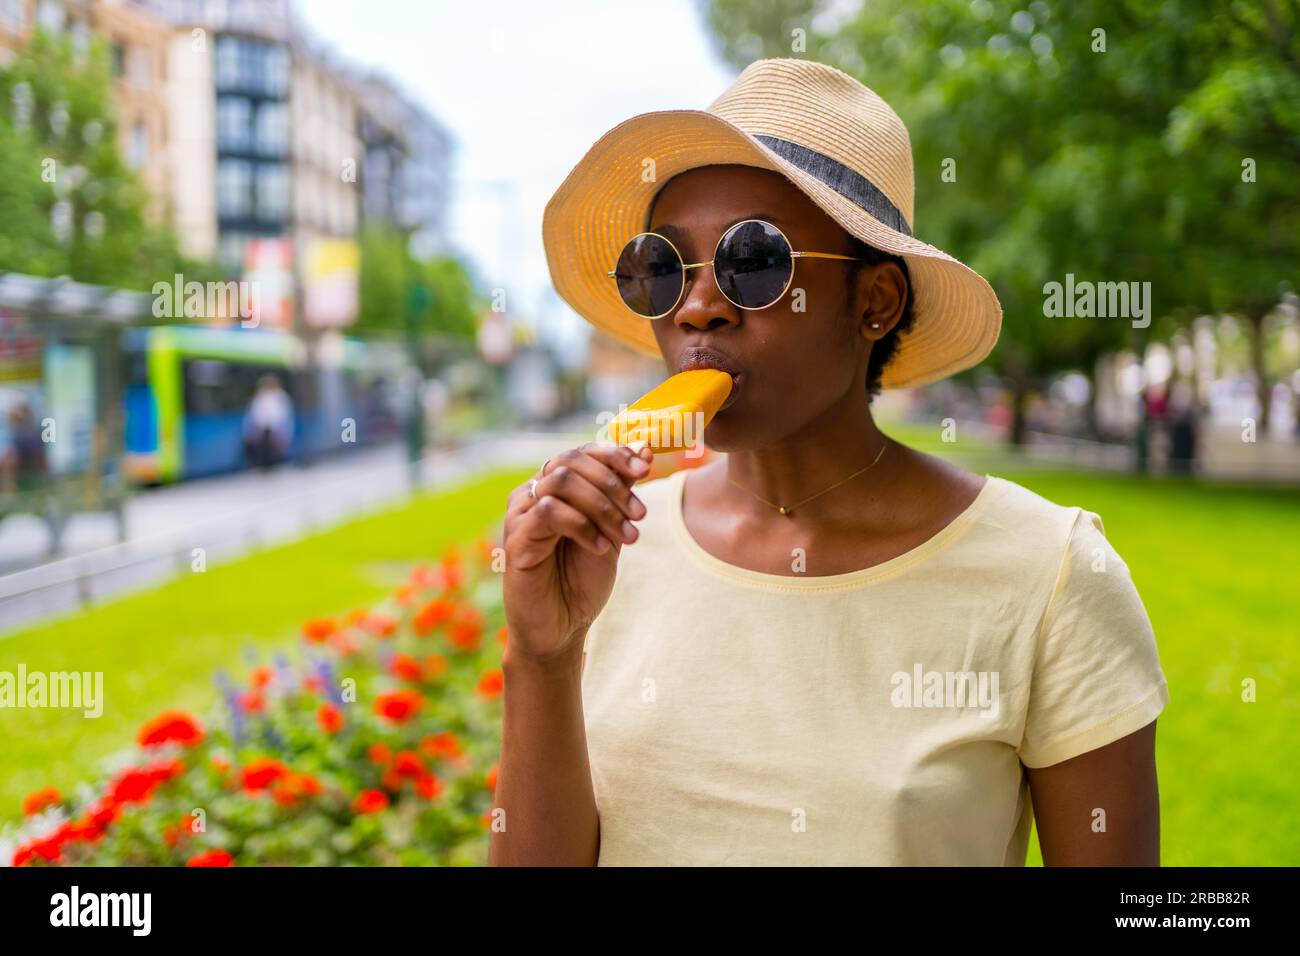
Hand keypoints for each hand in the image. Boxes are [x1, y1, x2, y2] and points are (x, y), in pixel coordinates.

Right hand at [502, 441, 653, 662]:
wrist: (562, 628)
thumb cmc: (582, 580)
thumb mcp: (612, 529)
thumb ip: (622, 492)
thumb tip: (644, 448)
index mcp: (554, 489)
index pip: (582, 452)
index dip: (615, 454)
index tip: (646, 468)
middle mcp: (533, 494)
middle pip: (571, 461)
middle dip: (614, 484)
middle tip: (640, 514)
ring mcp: (520, 514)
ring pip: (561, 482)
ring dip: (603, 505)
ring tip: (627, 536)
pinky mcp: (515, 538)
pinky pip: (549, 512)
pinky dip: (582, 525)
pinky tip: (601, 548)